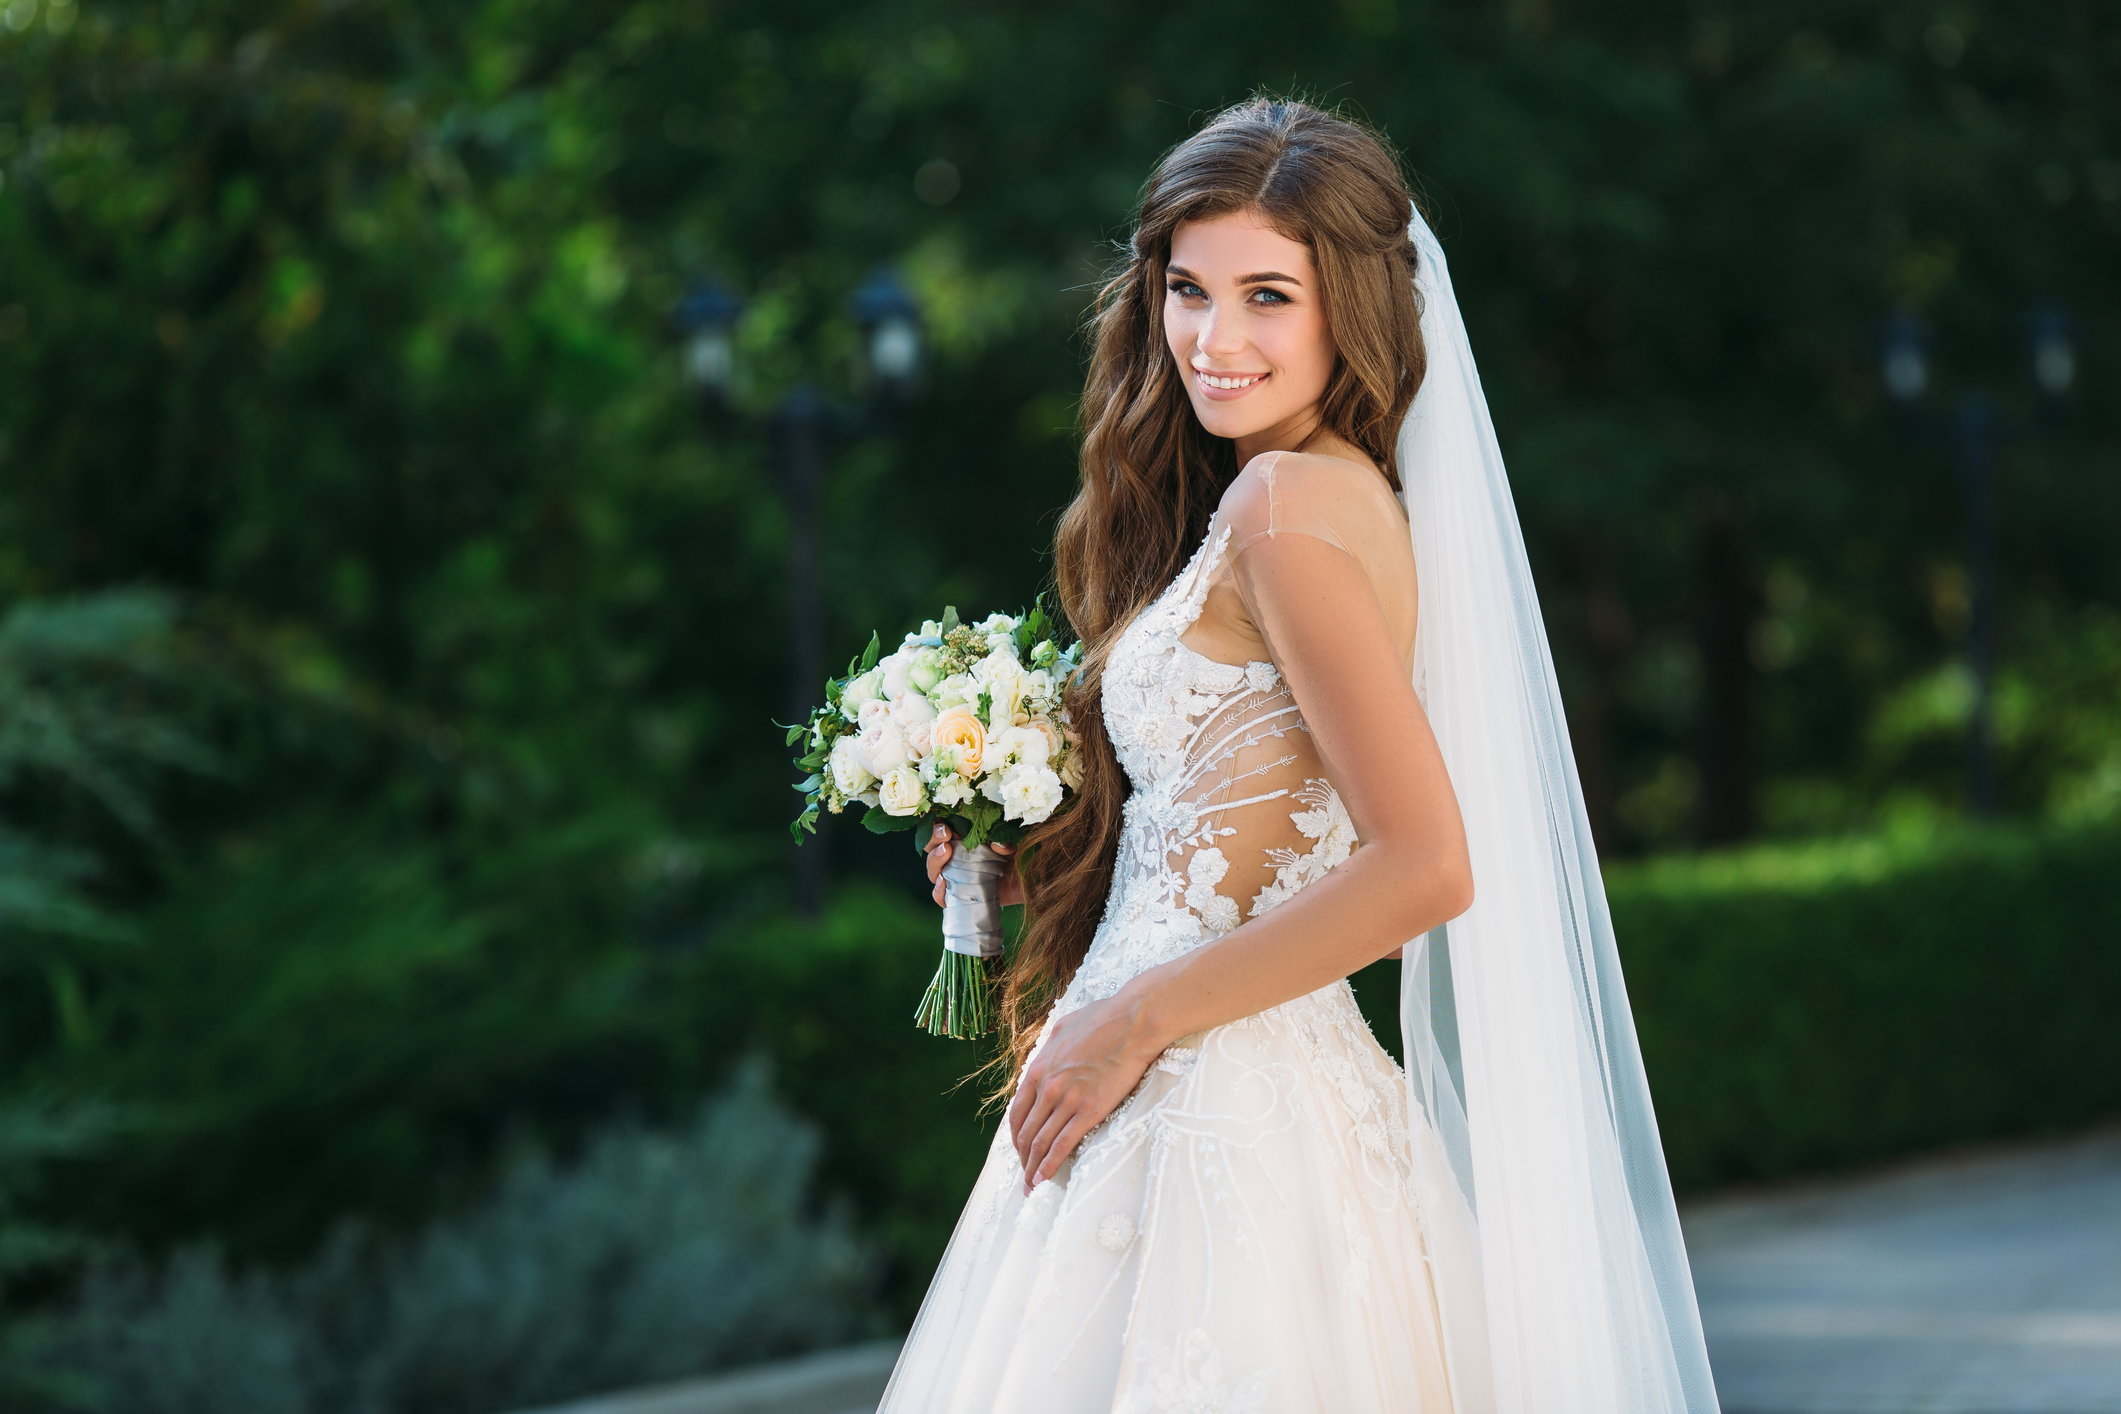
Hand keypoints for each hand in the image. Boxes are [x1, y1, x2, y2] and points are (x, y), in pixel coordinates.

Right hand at [922, 822, 1023, 907]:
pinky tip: (945, 882)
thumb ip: (1007, 840)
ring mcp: (958, 877)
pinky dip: (939, 891)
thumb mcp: (1018, 842)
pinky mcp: (962, 897)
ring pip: (934, 871)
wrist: (1035, 884)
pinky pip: (942, 896)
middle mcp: (958, 857)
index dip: (938, 826)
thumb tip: (997, 845)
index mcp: (967, 838)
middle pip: (932, 849)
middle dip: (934, 840)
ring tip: (946, 853)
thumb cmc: (1023, 857)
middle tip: (946, 837)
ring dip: (935, 861)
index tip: (946, 825)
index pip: (943, 829)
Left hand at [1007, 988, 1161, 1194]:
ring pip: (1041, 1142)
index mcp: (1038, 1069)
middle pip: (1027, 1132)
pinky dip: (1050, 1166)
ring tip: (1031, 1186)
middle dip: (1023, 1158)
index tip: (1020, 1150)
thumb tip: (1045, 1056)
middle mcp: (1047, 1087)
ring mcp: (1067, 1099)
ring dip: (1033, 1168)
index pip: (1018, 1112)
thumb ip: (1049, 1047)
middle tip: (1024, 1176)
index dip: (1016, 1136)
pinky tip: (1045, 1179)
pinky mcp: (1089, 1110)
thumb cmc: (1104, 1019)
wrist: (1133, 1022)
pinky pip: (1062, 1145)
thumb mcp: (1063, 1027)